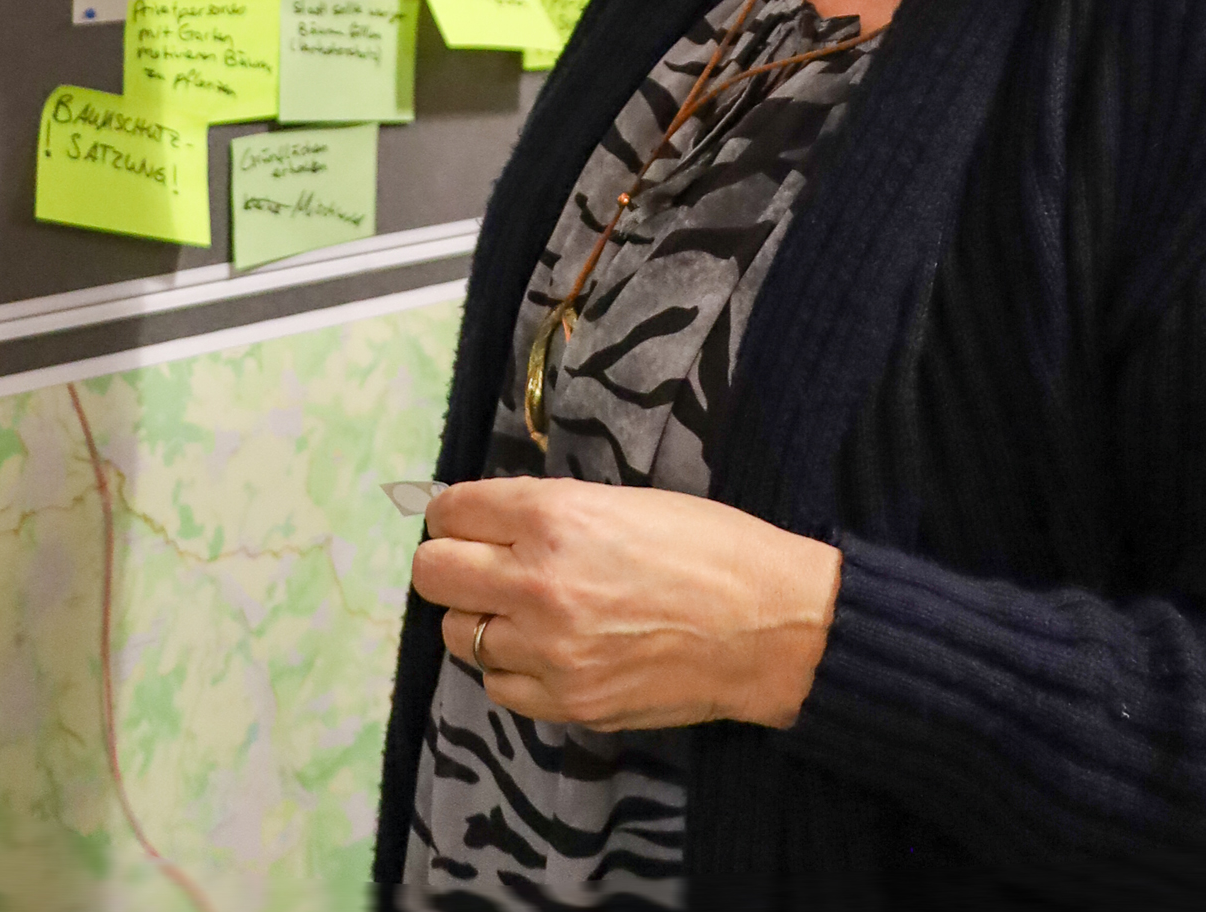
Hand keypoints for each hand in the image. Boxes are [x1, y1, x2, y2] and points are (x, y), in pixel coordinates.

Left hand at [411, 477, 840, 732]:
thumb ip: (547, 514)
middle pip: (432, 574)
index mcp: (553, 517)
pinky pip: (498, 687)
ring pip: (458, 635)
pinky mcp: (569, 703)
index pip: (451, 512)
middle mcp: (538, 583)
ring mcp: (550, 651)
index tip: (467, 523)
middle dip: (452, 565)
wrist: (772, 626)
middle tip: (483, 567)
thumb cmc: (709, 547)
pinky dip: (513, 669)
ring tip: (525, 613)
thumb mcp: (622, 501)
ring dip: (483, 620)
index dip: (455, 515)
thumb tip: (487, 522)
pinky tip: (548, 652)